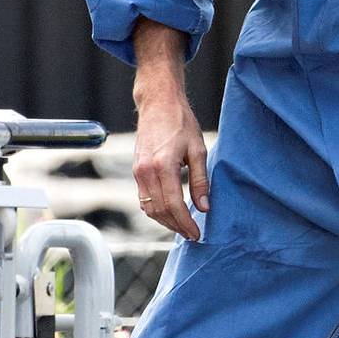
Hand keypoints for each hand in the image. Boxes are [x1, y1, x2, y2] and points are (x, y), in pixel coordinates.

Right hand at [131, 92, 209, 242]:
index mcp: (163, 166)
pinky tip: (170, 212)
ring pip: (149, 208)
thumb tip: (204, 207)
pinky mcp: (135, 170)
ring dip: (165, 221)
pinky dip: (156, 210)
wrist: (158, 103)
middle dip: (176, 226)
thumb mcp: (198, 149)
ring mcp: (138, 171)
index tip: (197, 233)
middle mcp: (146, 171)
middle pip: (160, 211)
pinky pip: (143, 198)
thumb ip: (200, 180)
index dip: (186, 224)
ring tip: (182, 226)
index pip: (174, 205)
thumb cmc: (180, 122)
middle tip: (192, 234)